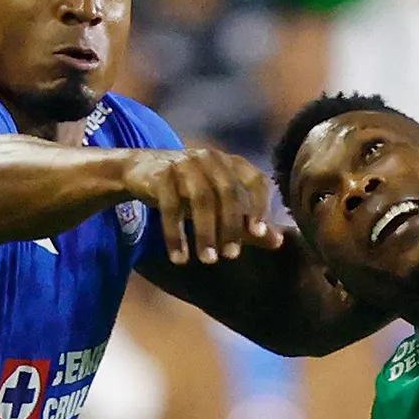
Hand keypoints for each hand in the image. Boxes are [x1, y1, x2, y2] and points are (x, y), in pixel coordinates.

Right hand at [119, 145, 283, 269]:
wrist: (140, 169)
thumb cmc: (189, 189)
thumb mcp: (219, 205)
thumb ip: (247, 222)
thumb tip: (277, 241)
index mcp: (232, 163)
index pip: (256, 181)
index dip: (260, 206)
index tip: (258, 234)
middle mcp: (212, 158)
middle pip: (228, 193)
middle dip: (230, 226)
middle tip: (230, 256)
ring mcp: (185, 163)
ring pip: (201, 199)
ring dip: (205, 232)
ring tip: (207, 260)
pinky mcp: (161, 173)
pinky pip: (170, 206)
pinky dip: (175, 234)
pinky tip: (178, 256)